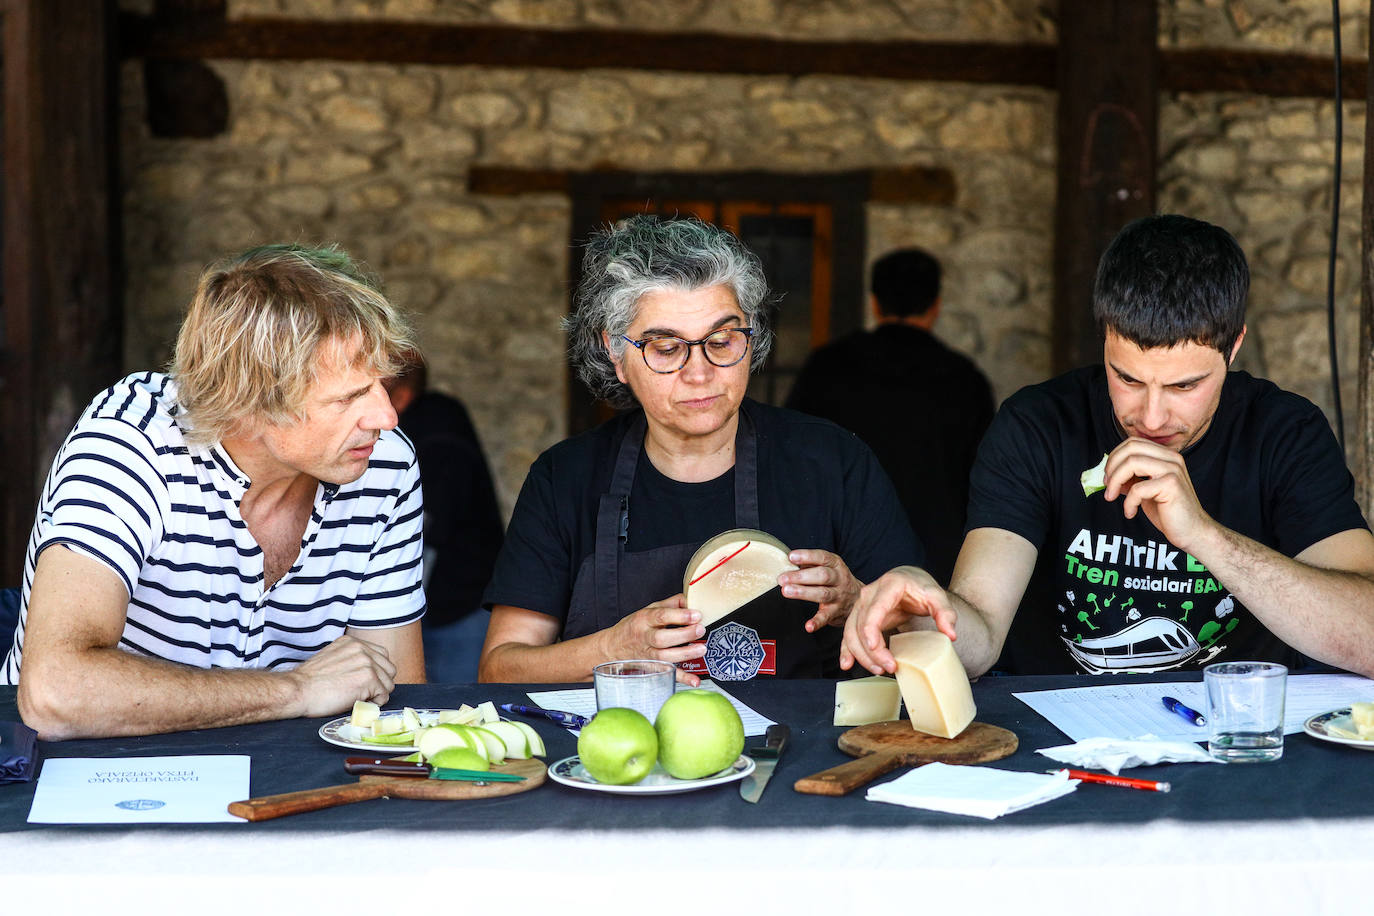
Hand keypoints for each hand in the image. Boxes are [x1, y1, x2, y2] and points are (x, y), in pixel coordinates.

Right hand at [289, 634, 397, 718]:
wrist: (297, 691)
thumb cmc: (310, 682)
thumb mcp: (332, 659)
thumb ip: (351, 660)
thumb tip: (368, 671)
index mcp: (353, 642)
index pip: (381, 656)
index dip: (376, 672)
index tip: (365, 683)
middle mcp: (362, 648)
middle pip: (389, 668)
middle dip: (380, 683)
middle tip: (364, 693)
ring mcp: (367, 662)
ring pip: (389, 683)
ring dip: (377, 694)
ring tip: (359, 699)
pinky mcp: (369, 678)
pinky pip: (384, 695)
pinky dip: (374, 703)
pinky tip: (358, 703)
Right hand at [600, 595, 705, 685]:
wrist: (612, 648)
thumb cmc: (632, 628)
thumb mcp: (647, 611)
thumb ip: (668, 605)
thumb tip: (688, 600)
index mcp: (643, 620)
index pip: (661, 616)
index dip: (680, 616)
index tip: (696, 615)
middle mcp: (644, 638)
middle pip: (662, 638)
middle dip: (684, 634)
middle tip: (700, 630)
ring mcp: (647, 655)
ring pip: (665, 657)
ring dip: (685, 654)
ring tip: (701, 648)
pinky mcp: (652, 669)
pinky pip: (667, 674)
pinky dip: (682, 679)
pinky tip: (694, 680)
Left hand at [778, 549, 861, 632]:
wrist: (857, 598)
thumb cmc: (835, 580)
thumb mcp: (828, 567)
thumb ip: (810, 565)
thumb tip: (786, 564)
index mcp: (836, 564)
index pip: (822, 557)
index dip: (807, 556)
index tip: (791, 557)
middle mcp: (840, 579)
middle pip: (822, 576)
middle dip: (801, 576)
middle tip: (782, 579)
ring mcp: (839, 596)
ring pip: (823, 594)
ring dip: (803, 593)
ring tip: (786, 591)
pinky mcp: (836, 612)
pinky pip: (826, 617)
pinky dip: (817, 622)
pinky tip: (808, 626)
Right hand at [840, 567, 958, 674]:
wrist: (909, 580)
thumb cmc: (921, 587)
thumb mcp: (937, 596)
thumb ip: (945, 613)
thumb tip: (950, 635)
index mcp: (888, 586)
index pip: (874, 610)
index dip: (871, 631)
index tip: (876, 648)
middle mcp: (869, 594)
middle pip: (860, 625)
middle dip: (871, 651)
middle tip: (890, 667)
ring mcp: (861, 604)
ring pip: (851, 632)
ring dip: (861, 654)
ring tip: (879, 669)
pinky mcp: (859, 616)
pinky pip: (848, 634)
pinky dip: (846, 650)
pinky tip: (846, 664)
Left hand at [1103, 438, 1214, 549]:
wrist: (1192, 531)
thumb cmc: (1168, 511)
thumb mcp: (1145, 490)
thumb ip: (1130, 478)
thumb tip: (1107, 474)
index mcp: (1165, 455)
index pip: (1133, 443)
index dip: (1114, 457)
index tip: (1107, 477)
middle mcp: (1171, 458)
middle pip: (1130, 449)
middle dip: (1111, 467)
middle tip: (1107, 486)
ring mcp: (1173, 470)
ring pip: (1132, 463)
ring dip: (1115, 482)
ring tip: (1112, 497)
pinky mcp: (1171, 485)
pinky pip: (1137, 489)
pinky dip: (1128, 502)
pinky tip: (1131, 513)